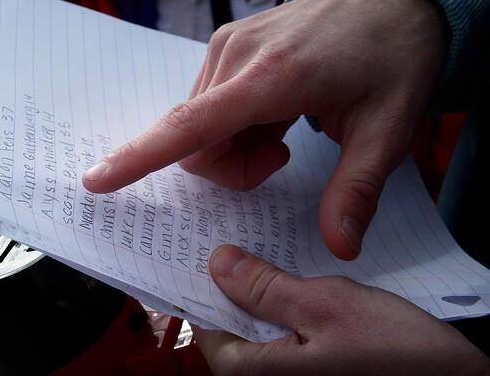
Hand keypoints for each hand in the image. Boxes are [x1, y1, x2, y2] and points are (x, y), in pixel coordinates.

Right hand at [83, 0, 446, 259]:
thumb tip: (341, 243)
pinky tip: (273, 111)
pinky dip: (232, 124)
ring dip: (233, 146)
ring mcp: (227, 47)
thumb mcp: (389, 126)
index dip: (140, 157)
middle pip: (196, 143)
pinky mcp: (227, 45)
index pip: (190, 124)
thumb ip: (357, 188)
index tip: (96, 180)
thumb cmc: (394, 55)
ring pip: (199, 126)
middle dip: (232, 168)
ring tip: (286, 130)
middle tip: (284, 157)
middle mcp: (236, 56)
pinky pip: (207, 104)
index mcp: (273, 77)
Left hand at [192, 244, 489, 375]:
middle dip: (232, 284)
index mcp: (257, 374)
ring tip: (262, 255)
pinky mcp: (309, 374)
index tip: (205, 247)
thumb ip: (264, 287)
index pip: (206, 323)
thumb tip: (219, 263)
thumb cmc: (399, 358)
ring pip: (256, 329)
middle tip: (236, 241)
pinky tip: (289, 282)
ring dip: (258, 294)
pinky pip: (280, 338)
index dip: (205, 282)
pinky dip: (280, 309)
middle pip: (230, 326)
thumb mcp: (325, 306)